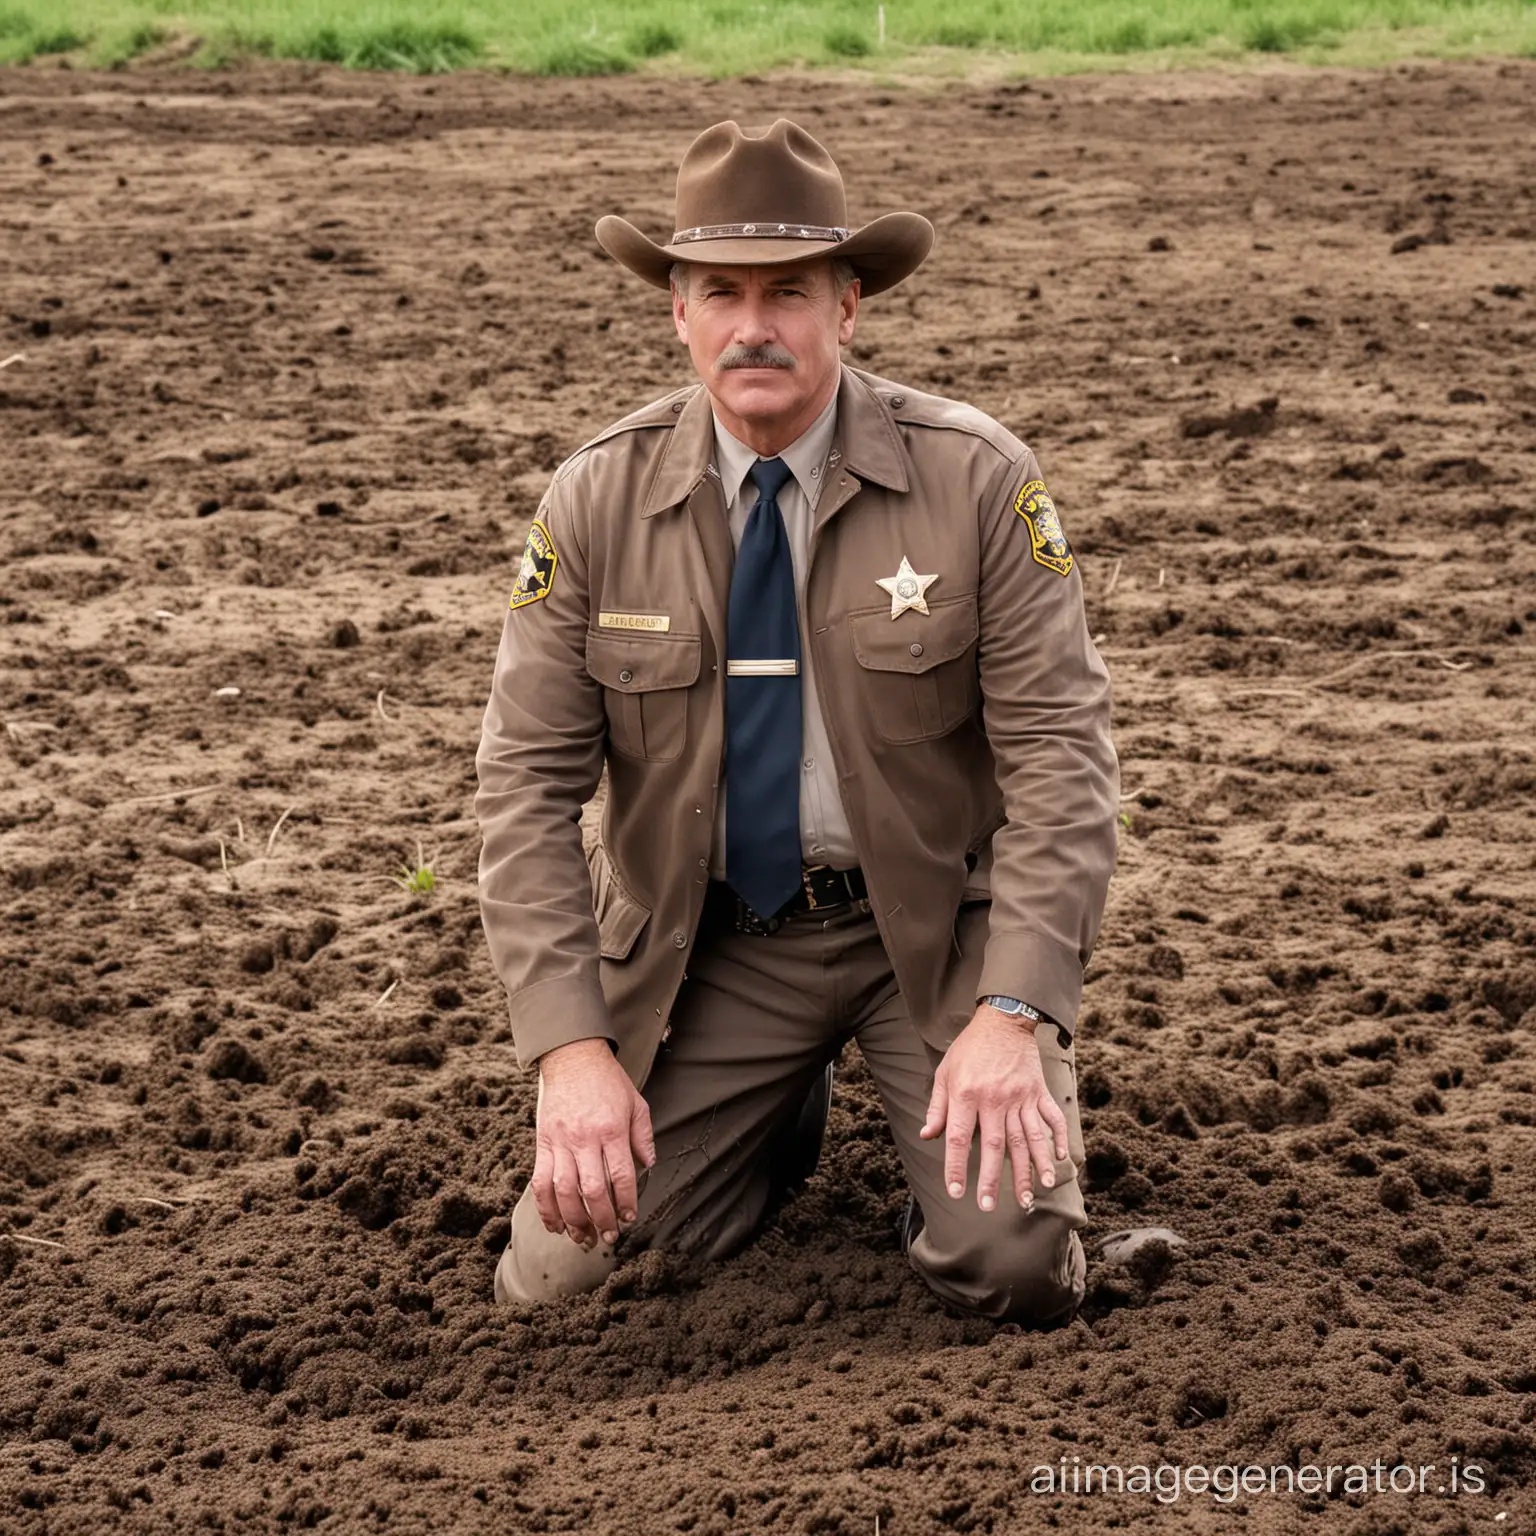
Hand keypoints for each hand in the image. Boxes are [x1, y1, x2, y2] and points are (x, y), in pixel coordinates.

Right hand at [532, 1039, 655, 1249]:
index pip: (620, 1175)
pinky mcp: (542, 1143)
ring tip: (583, 1238)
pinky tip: (555, 1225)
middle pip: (591, 1190)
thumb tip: (648, 1165)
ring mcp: (560, 1141)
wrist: (572, 1056)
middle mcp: (584, 1138)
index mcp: (611, 1129)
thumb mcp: (636, 1102)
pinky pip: (539, 1182)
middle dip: (601, 1219)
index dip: (625, 1202)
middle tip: (608, 1237)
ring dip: (573, 1221)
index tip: (629, 1218)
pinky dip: (545, 1208)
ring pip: (562, 1191)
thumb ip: (643, 1135)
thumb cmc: (607, 1080)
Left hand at [919, 1005, 1069, 1212]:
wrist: (1003, 1020)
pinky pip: (1052, 1118)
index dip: (956, 1167)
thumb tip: (927, 1135)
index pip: (958, 1138)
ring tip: (1029, 1196)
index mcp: (966, 1094)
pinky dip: (1059, 1140)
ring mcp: (1021, 1096)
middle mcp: (995, 1098)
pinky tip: (1061, 1162)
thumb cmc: (969, 1049)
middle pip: (995, 1146)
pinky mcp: (1039, 1092)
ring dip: (1030, 1169)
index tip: (956, 1192)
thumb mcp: (945, 1072)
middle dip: (992, 1180)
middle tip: (990, 1206)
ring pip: (1027, 1139)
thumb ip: (937, 1106)